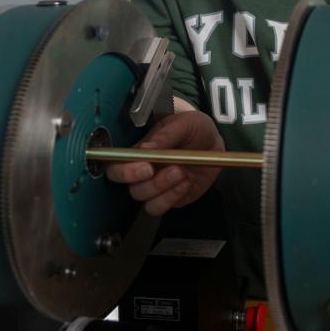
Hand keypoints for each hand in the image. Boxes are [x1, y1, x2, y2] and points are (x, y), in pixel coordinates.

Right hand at [105, 110, 223, 215]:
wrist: (213, 141)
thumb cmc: (192, 128)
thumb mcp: (182, 124)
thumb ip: (165, 136)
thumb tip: (145, 148)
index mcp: (139, 153)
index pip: (117, 166)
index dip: (126, 172)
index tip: (146, 167)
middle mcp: (143, 172)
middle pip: (131, 188)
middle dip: (147, 183)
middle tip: (166, 169)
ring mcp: (157, 187)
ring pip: (147, 200)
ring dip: (164, 188)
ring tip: (182, 171)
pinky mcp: (171, 198)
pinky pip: (164, 206)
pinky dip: (175, 197)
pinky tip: (187, 182)